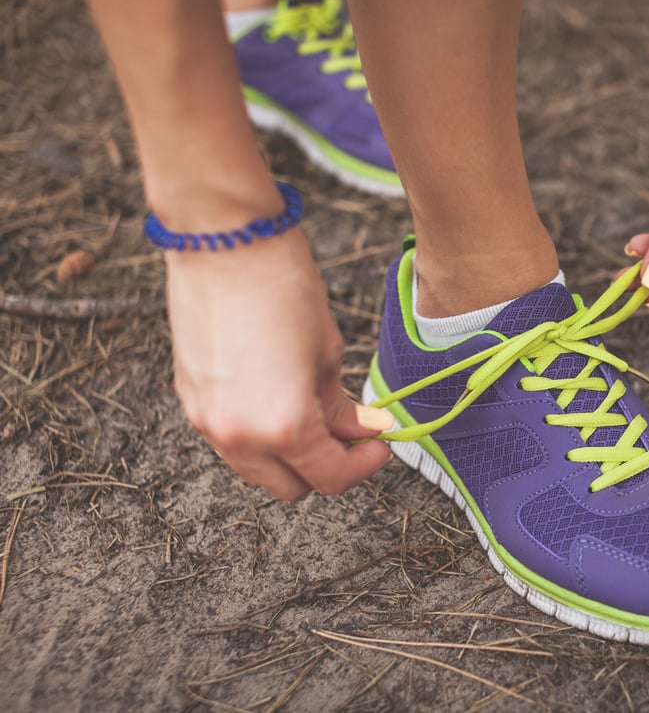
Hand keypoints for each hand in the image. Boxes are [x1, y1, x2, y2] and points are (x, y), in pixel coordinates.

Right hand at [165, 231, 392, 500]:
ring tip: (316, 414)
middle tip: (351, 433)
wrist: (223, 241)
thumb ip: (342, 405)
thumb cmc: (283, 285)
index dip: (362, 466)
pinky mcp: (190, 400)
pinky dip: (259, 434)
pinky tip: (280, 398)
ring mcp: (206, 422)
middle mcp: (239, 437)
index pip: (330, 478)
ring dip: (289, 456)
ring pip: (256, 469)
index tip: (378, 443)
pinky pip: (231, 440)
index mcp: (283, 427)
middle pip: (290, 487)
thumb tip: (362, 429)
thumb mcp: (328, 351)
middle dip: (325, 467)